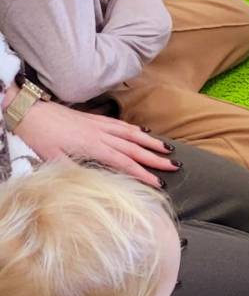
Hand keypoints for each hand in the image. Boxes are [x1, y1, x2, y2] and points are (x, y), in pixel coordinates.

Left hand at [16, 100, 178, 187]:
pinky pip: (118, 123)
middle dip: (155, 158)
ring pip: (130, 133)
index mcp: (92, 146)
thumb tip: (96, 185)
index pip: (124, 162)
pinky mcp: (92, 118)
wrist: (25, 110)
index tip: (159, 184)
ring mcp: (97, 124)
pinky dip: (133, 128)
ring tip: (167, 148)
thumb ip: (77, 171)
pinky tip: (143, 131)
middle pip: (133, 147)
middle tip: (174, 165)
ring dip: (150, 141)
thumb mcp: (53, 159)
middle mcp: (99, 134)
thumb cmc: (38, 136)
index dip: (143, 174)